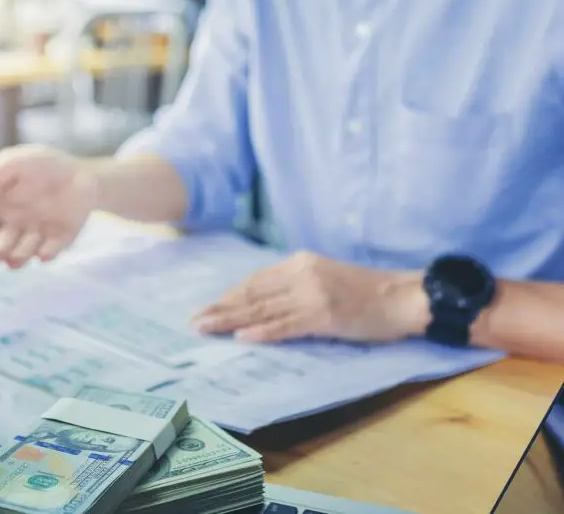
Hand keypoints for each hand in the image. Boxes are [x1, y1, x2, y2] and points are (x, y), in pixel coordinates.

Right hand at [0, 145, 97, 267]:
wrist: (81, 172)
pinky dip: (46, 253)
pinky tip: (44, 252)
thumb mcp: (14, 163)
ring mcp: (35, 235)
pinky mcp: (57, 240)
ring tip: (18, 253)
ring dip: (19, 254)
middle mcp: (12, 226)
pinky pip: (49, 251)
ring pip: (21, 253)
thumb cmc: (42, 165)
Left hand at [190, 252, 429, 342]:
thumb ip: (297, 284)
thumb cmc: (368, 292)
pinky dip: (263, 332)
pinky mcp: (324, 315)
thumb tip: (266, 301)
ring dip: (231, 320)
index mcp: (300, 263)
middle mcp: (301, 275)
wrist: (405, 297)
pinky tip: (242, 337)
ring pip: (263, 310)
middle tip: (194, 321)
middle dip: (221, 308)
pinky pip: (287, 325)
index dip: (230, 296)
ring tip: (206, 328)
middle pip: (252, 294)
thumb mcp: (326, 277)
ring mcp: (312, 295)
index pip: (256, 281)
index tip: (209, 307)